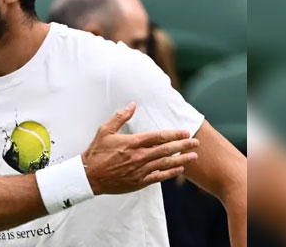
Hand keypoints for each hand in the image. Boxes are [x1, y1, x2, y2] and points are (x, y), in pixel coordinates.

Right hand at [82, 102, 198, 194]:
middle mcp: (139, 156)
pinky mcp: (139, 182)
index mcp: (132, 143)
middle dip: (183, 145)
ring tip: (194, 156)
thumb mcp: (105, 130)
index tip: (185, 132)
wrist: (89, 176)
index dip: (174, 134)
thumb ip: (120, 117)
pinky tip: (179, 168)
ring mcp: (140, 170)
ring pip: (165, 163)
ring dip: (181, 159)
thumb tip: (132, 105)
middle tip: (196, 142)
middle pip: (166, 149)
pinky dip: (171, 172)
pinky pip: (159, 177)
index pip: (158, 136)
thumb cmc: (96, 152)